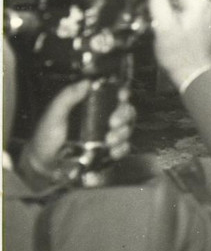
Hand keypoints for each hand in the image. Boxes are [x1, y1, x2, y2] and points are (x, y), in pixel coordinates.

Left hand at [18, 82, 135, 190]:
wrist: (42, 167)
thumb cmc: (46, 138)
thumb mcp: (54, 115)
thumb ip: (67, 97)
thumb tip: (86, 82)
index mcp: (92, 107)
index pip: (114, 96)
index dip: (123, 93)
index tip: (122, 95)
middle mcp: (103, 120)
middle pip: (126, 112)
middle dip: (124, 116)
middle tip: (113, 123)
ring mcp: (107, 137)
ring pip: (127, 130)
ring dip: (122, 134)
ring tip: (109, 140)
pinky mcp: (108, 154)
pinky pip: (123, 149)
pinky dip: (120, 150)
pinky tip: (111, 152)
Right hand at [147, 0, 210, 89]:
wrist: (194, 74)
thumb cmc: (180, 55)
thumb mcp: (164, 27)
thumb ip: (158, 4)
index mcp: (197, 2)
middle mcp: (204, 4)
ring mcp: (204, 12)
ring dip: (164, 0)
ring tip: (148, 5)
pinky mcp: (200, 21)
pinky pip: (183, 7)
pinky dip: (171, 8)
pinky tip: (159, 15)